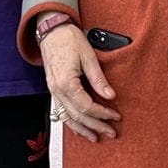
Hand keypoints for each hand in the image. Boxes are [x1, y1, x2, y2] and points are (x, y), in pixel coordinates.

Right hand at [40, 24, 119, 142]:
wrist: (52, 30)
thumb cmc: (68, 39)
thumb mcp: (88, 57)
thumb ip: (98, 79)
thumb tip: (110, 95)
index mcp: (66, 83)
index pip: (87, 106)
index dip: (103, 113)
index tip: (115, 116)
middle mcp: (57, 90)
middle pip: (78, 116)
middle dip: (96, 126)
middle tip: (111, 132)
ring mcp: (54, 92)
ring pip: (67, 118)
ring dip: (82, 129)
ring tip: (96, 137)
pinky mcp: (54, 90)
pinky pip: (61, 112)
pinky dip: (71, 123)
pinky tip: (79, 129)